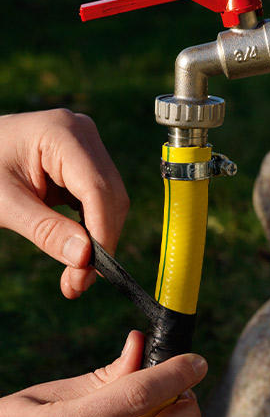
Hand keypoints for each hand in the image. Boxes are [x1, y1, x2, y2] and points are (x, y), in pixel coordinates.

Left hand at [0, 109, 129, 297]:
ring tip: (76, 277)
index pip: (96, 189)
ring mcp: (87, 146)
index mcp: (61, 133)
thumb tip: (85, 258)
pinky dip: (91, 230)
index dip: (100, 233)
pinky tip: (77, 254)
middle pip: (110, 197)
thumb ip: (45, 230)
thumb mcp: (4, 204)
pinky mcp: (85, 163)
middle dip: (100, 243)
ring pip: (111, 203)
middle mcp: (82, 134)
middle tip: (79, 283)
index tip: (91, 272)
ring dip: (98, 242)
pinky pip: (100, 202)